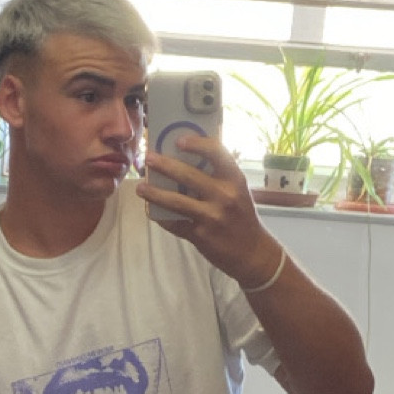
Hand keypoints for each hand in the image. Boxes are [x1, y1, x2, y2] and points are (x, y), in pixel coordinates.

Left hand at [136, 134, 282, 288]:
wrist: (252, 253)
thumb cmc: (242, 216)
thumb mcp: (239, 191)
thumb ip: (219, 176)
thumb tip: (187, 157)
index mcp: (235, 180)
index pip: (216, 152)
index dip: (196, 143)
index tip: (179, 141)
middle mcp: (225, 196)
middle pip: (188, 175)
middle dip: (164, 165)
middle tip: (148, 158)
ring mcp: (212, 217)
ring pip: (175, 201)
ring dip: (154, 193)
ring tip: (140, 187)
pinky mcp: (201, 236)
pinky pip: (174, 223)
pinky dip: (161, 217)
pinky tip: (152, 211)